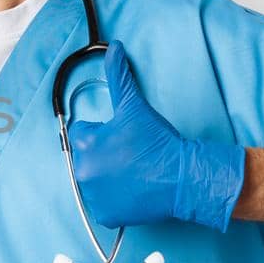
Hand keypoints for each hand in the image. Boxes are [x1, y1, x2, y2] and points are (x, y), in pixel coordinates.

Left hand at [66, 40, 244, 231]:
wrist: (182, 176)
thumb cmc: (158, 141)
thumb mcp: (135, 107)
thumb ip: (119, 76)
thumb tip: (114, 47)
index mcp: (85, 144)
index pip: (81, 132)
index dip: (102, 132)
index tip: (122, 137)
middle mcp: (83, 171)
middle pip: (85, 157)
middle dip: (103, 154)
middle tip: (129, 155)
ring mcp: (93, 196)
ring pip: (93, 180)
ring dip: (107, 176)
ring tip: (133, 172)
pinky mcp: (105, 215)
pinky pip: (103, 204)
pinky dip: (114, 199)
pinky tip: (132, 189)